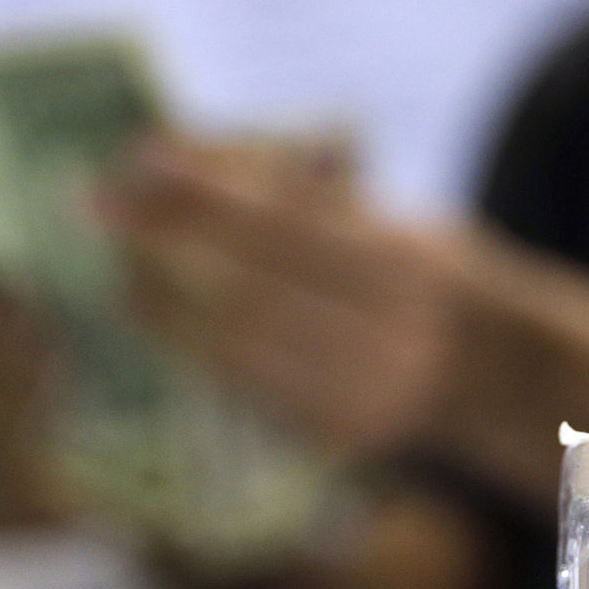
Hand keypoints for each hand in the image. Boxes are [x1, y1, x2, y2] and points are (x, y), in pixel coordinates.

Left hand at [101, 135, 461, 458]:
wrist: (489, 367)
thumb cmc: (409, 269)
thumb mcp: (380, 213)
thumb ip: (296, 192)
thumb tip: (180, 152)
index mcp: (408, 263)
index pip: (289, 225)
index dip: (208, 193)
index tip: (139, 157)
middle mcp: (391, 336)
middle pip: (253, 288)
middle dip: (167, 245)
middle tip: (99, 209)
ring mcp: (365, 396)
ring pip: (241, 348)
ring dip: (164, 304)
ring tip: (116, 267)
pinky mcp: (336, 436)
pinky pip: (245, 389)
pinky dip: (190, 349)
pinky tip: (152, 320)